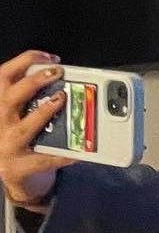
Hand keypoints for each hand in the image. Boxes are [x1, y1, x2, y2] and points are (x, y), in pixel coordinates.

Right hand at [0, 51, 72, 206]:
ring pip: (24, 127)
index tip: (49, 58)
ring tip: (62, 100)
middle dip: (34, 82)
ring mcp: (6, 146)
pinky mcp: (17, 167)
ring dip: (44, 112)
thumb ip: (34, 95)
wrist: (15, 174)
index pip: (3, 76)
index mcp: (0, 106)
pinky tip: (77, 151)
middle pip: (9, 98)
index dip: (24, 62)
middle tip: (57, 72)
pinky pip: (42, 159)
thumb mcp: (21, 112)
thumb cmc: (23, 136)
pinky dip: (61, 155)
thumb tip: (63, 76)